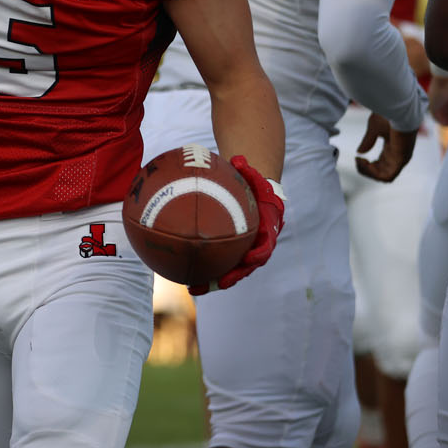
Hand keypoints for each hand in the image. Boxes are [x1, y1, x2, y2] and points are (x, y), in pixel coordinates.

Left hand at [190, 156, 284, 295]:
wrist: (257, 197)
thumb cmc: (255, 186)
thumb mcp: (254, 177)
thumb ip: (248, 170)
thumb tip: (238, 159)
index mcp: (266, 233)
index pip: (265, 248)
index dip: (258, 255)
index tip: (249, 259)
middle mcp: (255, 247)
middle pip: (245, 268)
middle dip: (232, 277)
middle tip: (218, 283)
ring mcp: (243, 253)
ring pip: (229, 271)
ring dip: (212, 282)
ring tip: (193, 288)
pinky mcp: (230, 253)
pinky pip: (216, 263)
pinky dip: (202, 269)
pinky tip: (182, 273)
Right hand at [355, 112, 415, 182]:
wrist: (400, 108)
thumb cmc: (389, 114)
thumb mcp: (374, 128)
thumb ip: (367, 141)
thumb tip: (359, 153)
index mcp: (392, 148)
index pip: (380, 164)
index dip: (367, 166)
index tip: (357, 157)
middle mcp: (397, 155)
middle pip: (381, 172)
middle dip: (366, 170)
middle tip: (357, 161)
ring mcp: (400, 158)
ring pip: (384, 176)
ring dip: (369, 173)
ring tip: (360, 162)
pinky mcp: (401, 159)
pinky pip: (388, 176)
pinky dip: (375, 174)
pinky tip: (366, 163)